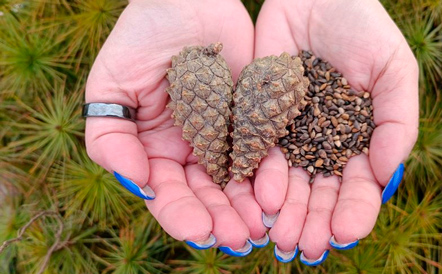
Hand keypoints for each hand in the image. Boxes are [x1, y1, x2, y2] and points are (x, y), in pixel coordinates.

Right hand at [84, 0, 266, 254]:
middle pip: (205, 196)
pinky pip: (263, 152)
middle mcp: (192, 151)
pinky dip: (269, 175)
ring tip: (259, 228)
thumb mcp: (111, 85)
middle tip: (237, 240)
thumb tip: (136, 180)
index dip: (181, 214)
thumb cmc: (142, 37)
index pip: (167, 193)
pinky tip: (277, 194)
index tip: (198, 230)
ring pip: (236, 184)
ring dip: (247, 208)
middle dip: (220, 219)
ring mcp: (226, 138)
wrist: (188, 1)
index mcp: (157, 150)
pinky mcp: (255, 121)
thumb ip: (110, 136)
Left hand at [252, 0, 418, 263]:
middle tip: (303, 246)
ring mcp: (290, 134)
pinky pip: (258, 151)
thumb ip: (396, 121)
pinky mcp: (260, 117)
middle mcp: (322, 144)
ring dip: (284, 211)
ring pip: (287, 181)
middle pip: (318, 192)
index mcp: (358, 139)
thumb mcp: (393, 70)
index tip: (344, 233)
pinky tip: (261, 196)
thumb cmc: (362, 27)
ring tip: (279, 235)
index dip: (353, 212)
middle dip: (312, 221)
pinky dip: (260, 175)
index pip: (357, 186)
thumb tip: (384, 173)